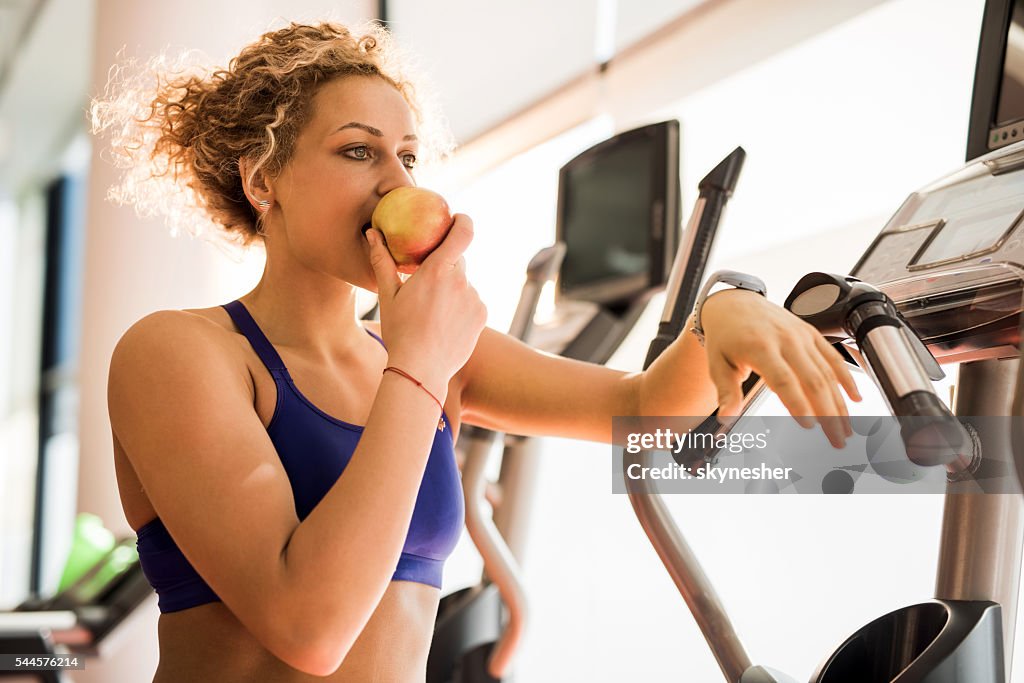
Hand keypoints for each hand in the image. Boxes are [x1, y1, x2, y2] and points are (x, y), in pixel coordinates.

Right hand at [367, 213, 486, 393]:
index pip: (462, 232)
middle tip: (429, 282)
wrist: (420, 369)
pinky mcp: (482, 314)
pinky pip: (472, 301)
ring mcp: (474, 298)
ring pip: (464, 283)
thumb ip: (383, 261)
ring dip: (452, 289)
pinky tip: (444, 324)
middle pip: (458, 260)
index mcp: (437, 271)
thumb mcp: (388, 296)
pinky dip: (461, 306)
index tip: (457, 218)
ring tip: (432, 314)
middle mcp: (461, 281)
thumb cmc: (400, 331)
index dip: (463, 221)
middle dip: (445, 265)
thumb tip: (373, 233)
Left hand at [701, 289, 861, 446]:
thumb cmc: (725, 335)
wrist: (734, 302)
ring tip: (845, 429)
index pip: (783, 379)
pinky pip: (834, 358)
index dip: (798, 403)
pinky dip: (847, 378)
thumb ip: (726, 392)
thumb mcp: (717, 363)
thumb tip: (727, 418)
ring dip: (840, 403)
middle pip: (813, 380)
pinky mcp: (812, 333)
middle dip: (828, 413)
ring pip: (828, 372)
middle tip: (836, 440)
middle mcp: (786, 340)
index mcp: (760, 347)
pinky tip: (855, 399)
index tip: (809, 425)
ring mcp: (802, 336)